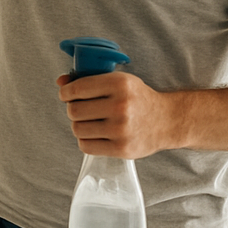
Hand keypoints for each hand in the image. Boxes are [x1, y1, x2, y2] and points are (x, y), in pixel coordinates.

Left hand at [57, 71, 175, 158]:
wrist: (166, 120)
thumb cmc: (138, 98)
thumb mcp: (119, 81)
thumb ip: (89, 79)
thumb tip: (60, 81)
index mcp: (120, 84)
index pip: (79, 88)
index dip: (66, 92)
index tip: (65, 94)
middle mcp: (120, 106)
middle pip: (75, 110)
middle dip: (72, 109)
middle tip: (79, 109)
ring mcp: (121, 129)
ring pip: (78, 129)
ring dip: (78, 125)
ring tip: (89, 121)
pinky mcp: (121, 149)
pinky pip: (86, 146)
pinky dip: (85, 140)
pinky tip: (95, 134)